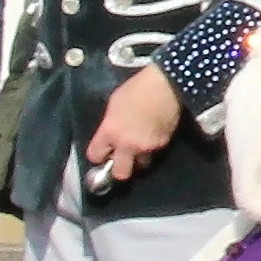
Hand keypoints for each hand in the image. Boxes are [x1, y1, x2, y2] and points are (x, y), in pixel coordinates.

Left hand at [86, 68, 179, 185]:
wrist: (165, 87)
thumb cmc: (136, 89)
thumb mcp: (114, 103)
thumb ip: (110, 123)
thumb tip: (109, 133)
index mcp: (110, 132)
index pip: (95, 156)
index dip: (98, 155)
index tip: (102, 151)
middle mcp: (126, 145)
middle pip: (120, 174)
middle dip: (119, 169)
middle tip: (122, 158)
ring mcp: (146, 147)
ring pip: (141, 164)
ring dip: (139, 157)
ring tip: (141, 144)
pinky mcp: (162, 145)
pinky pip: (154, 153)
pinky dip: (152, 147)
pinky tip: (153, 133)